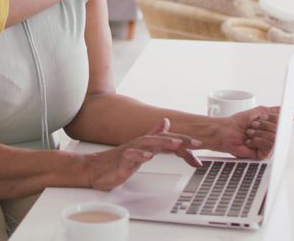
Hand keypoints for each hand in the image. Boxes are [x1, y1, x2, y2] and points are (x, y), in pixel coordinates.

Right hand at [83, 119, 201, 190]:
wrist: (94, 169)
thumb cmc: (117, 161)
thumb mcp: (140, 148)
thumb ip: (153, 135)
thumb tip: (165, 122)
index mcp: (146, 143)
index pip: (167, 138)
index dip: (183, 140)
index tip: (199, 143)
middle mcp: (140, 144)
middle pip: (161, 138)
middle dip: (179, 140)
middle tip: (196, 143)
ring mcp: (131, 151)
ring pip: (148, 144)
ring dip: (163, 142)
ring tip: (176, 144)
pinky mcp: (121, 161)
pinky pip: (131, 156)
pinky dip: (140, 156)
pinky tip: (148, 157)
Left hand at [207, 106, 293, 159]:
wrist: (225, 131)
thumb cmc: (238, 123)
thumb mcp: (260, 112)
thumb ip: (276, 112)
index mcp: (271, 128)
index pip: (282, 123)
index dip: (272, 118)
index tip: (262, 117)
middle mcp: (271, 138)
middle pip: (279, 129)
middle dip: (263, 124)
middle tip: (252, 125)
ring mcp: (267, 147)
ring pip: (275, 138)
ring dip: (259, 132)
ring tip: (249, 133)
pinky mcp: (263, 156)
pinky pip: (269, 146)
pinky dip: (258, 140)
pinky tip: (249, 141)